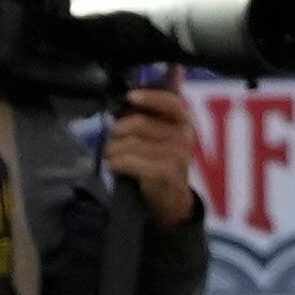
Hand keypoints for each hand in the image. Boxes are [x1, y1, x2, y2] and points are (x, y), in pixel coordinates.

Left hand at [106, 76, 199, 227]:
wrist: (171, 199)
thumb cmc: (160, 163)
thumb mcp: (161, 138)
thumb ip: (152, 118)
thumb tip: (139, 95)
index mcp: (184, 122)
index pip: (171, 103)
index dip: (150, 97)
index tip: (130, 96)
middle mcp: (184, 136)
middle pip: (140, 124)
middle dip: (117, 132)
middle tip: (111, 141)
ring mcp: (177, 155)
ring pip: (130, 144)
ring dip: (113, 151)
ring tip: (111, 156)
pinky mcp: (165, 172)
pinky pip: (129, 162)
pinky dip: (116, 164)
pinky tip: (114, 167)